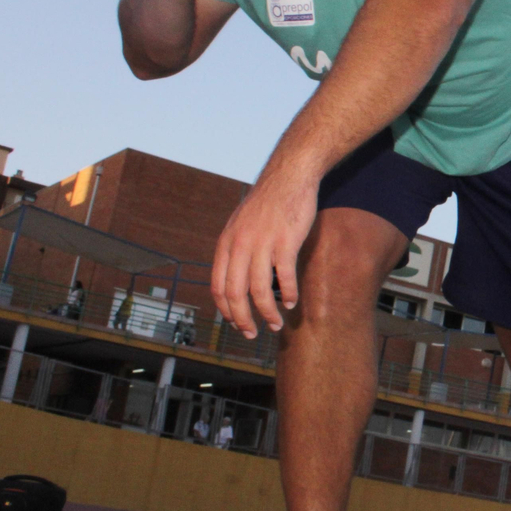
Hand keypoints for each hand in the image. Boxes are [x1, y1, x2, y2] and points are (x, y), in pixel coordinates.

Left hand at [210, 169, 317, 338]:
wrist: (288, 176)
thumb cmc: (268, 202)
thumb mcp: (241, 224)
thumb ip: (236, 249)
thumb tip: (238, 277)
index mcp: (226, 243)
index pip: (218, 286)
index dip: (225, 310)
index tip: (235, 323)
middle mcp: (240, 245)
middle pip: (235, 293)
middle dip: (243, 319)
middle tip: (251, 334)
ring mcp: (262, 244)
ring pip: (260, 290)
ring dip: (267, 313)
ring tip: (276, 325)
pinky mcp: (285, 242)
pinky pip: (285, 276)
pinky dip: (288, 293)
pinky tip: (292, 302)